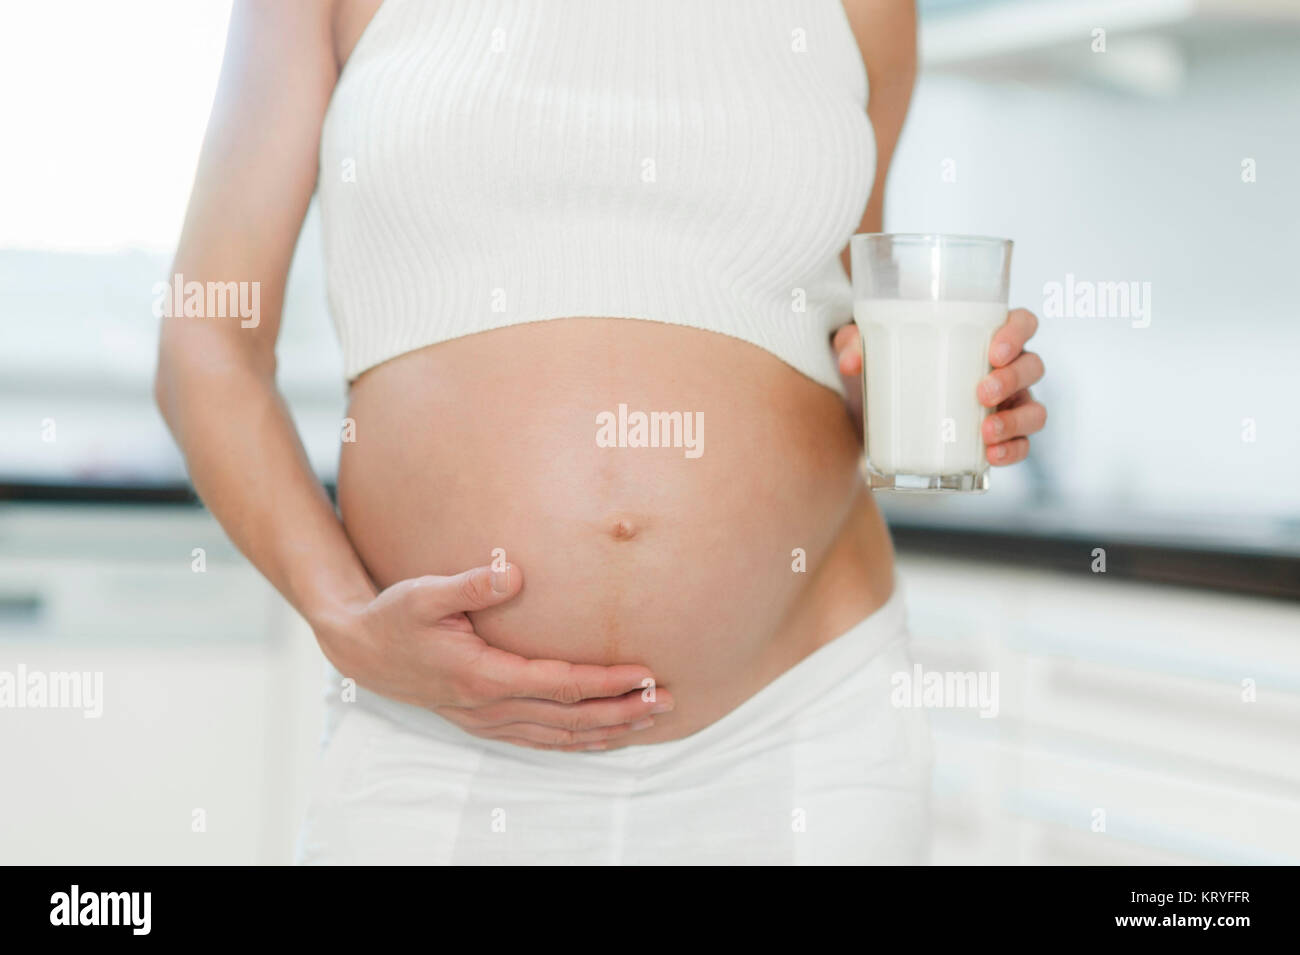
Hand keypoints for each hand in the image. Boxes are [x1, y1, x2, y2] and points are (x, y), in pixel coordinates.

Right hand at [314, 563, 671, 750]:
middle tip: (666, 701)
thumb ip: (471, 583)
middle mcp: (488, 706)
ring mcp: (486, 719)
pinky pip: (539, 739)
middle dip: (621, 711)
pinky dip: (575, 740)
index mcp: (482, 676)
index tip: (643, 673)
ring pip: (558, 735)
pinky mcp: (484, 721)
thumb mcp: (424, 593)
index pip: (559, 684)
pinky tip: (601, 737)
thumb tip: (515, 574)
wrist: (359, 650)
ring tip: (649, 720)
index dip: (605, 682)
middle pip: (569, 717)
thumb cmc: (394, 616)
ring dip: (606, 730)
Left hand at [832, 307, 1046, 465]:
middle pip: (1033, 365)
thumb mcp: (867, 351)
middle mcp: (1005, 368)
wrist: (876, 412)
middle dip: (1013, 379)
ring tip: (986, 432)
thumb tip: (850, 361)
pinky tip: (993, 456)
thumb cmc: (887, 365)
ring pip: (1035, 409)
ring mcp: (1007, 404)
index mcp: (984, 335)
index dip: (1018, 333)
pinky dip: (1013, 451)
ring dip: (1017, 420)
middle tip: (981, 393)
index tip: (995, 351)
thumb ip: (855, 344)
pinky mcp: (998, 437)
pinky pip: (1022, 445)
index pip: (1022, 322)